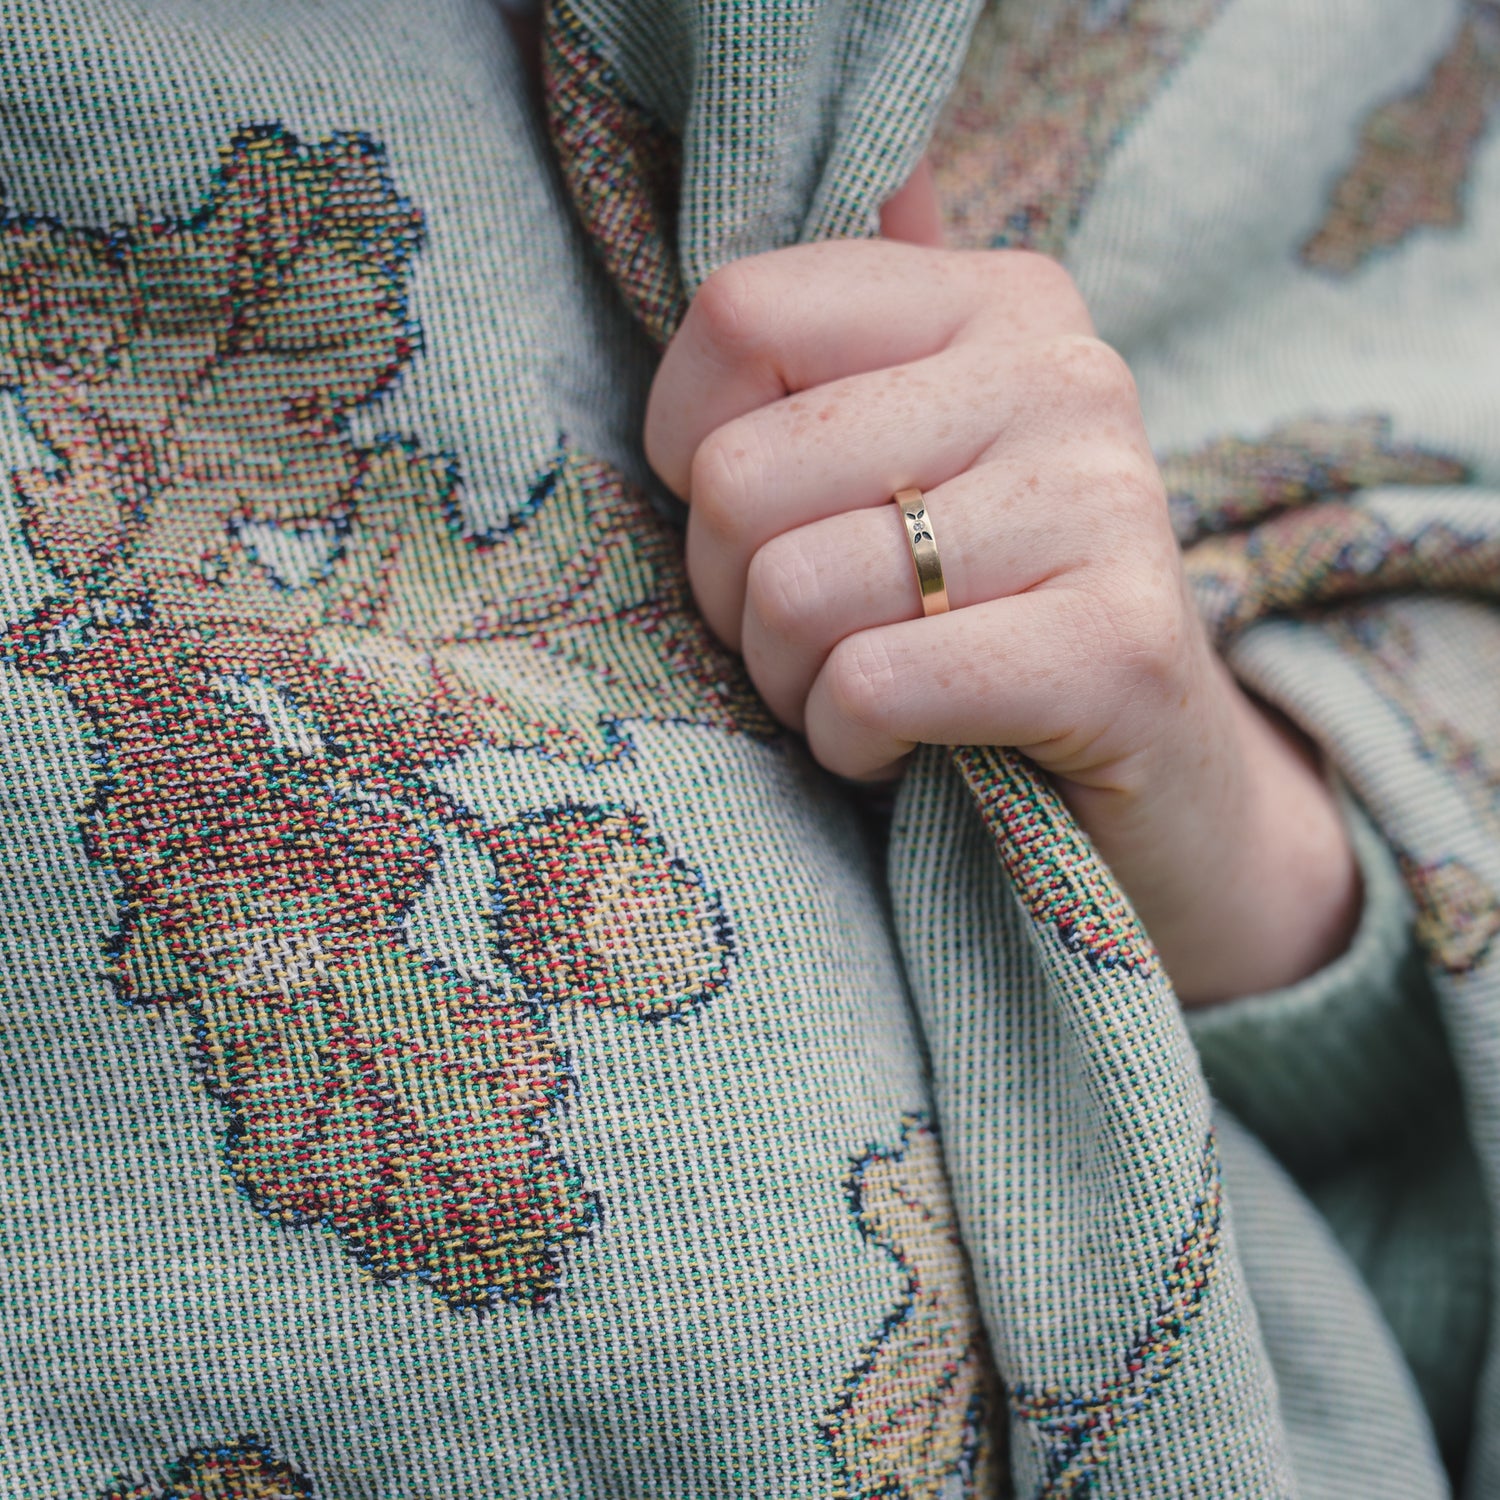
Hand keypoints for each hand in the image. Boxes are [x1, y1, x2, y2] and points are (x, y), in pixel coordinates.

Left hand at [643, 240, 1357, 1004]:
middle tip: (804, 637)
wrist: (1154, 766)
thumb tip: (844, 159)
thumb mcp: (921, 451)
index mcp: (997, 299)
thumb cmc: (991, 608)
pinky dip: (848, 741)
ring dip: (788, 683)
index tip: (748, 518)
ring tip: (852, 690)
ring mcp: (1103, 504)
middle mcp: (1063, 375)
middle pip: (743, 477)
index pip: (739, 315)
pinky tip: (897, 745)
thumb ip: (852, 334)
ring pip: (794, 593)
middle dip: (733, 596)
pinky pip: (870, 685)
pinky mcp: (1117, 646)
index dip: (685, 442)